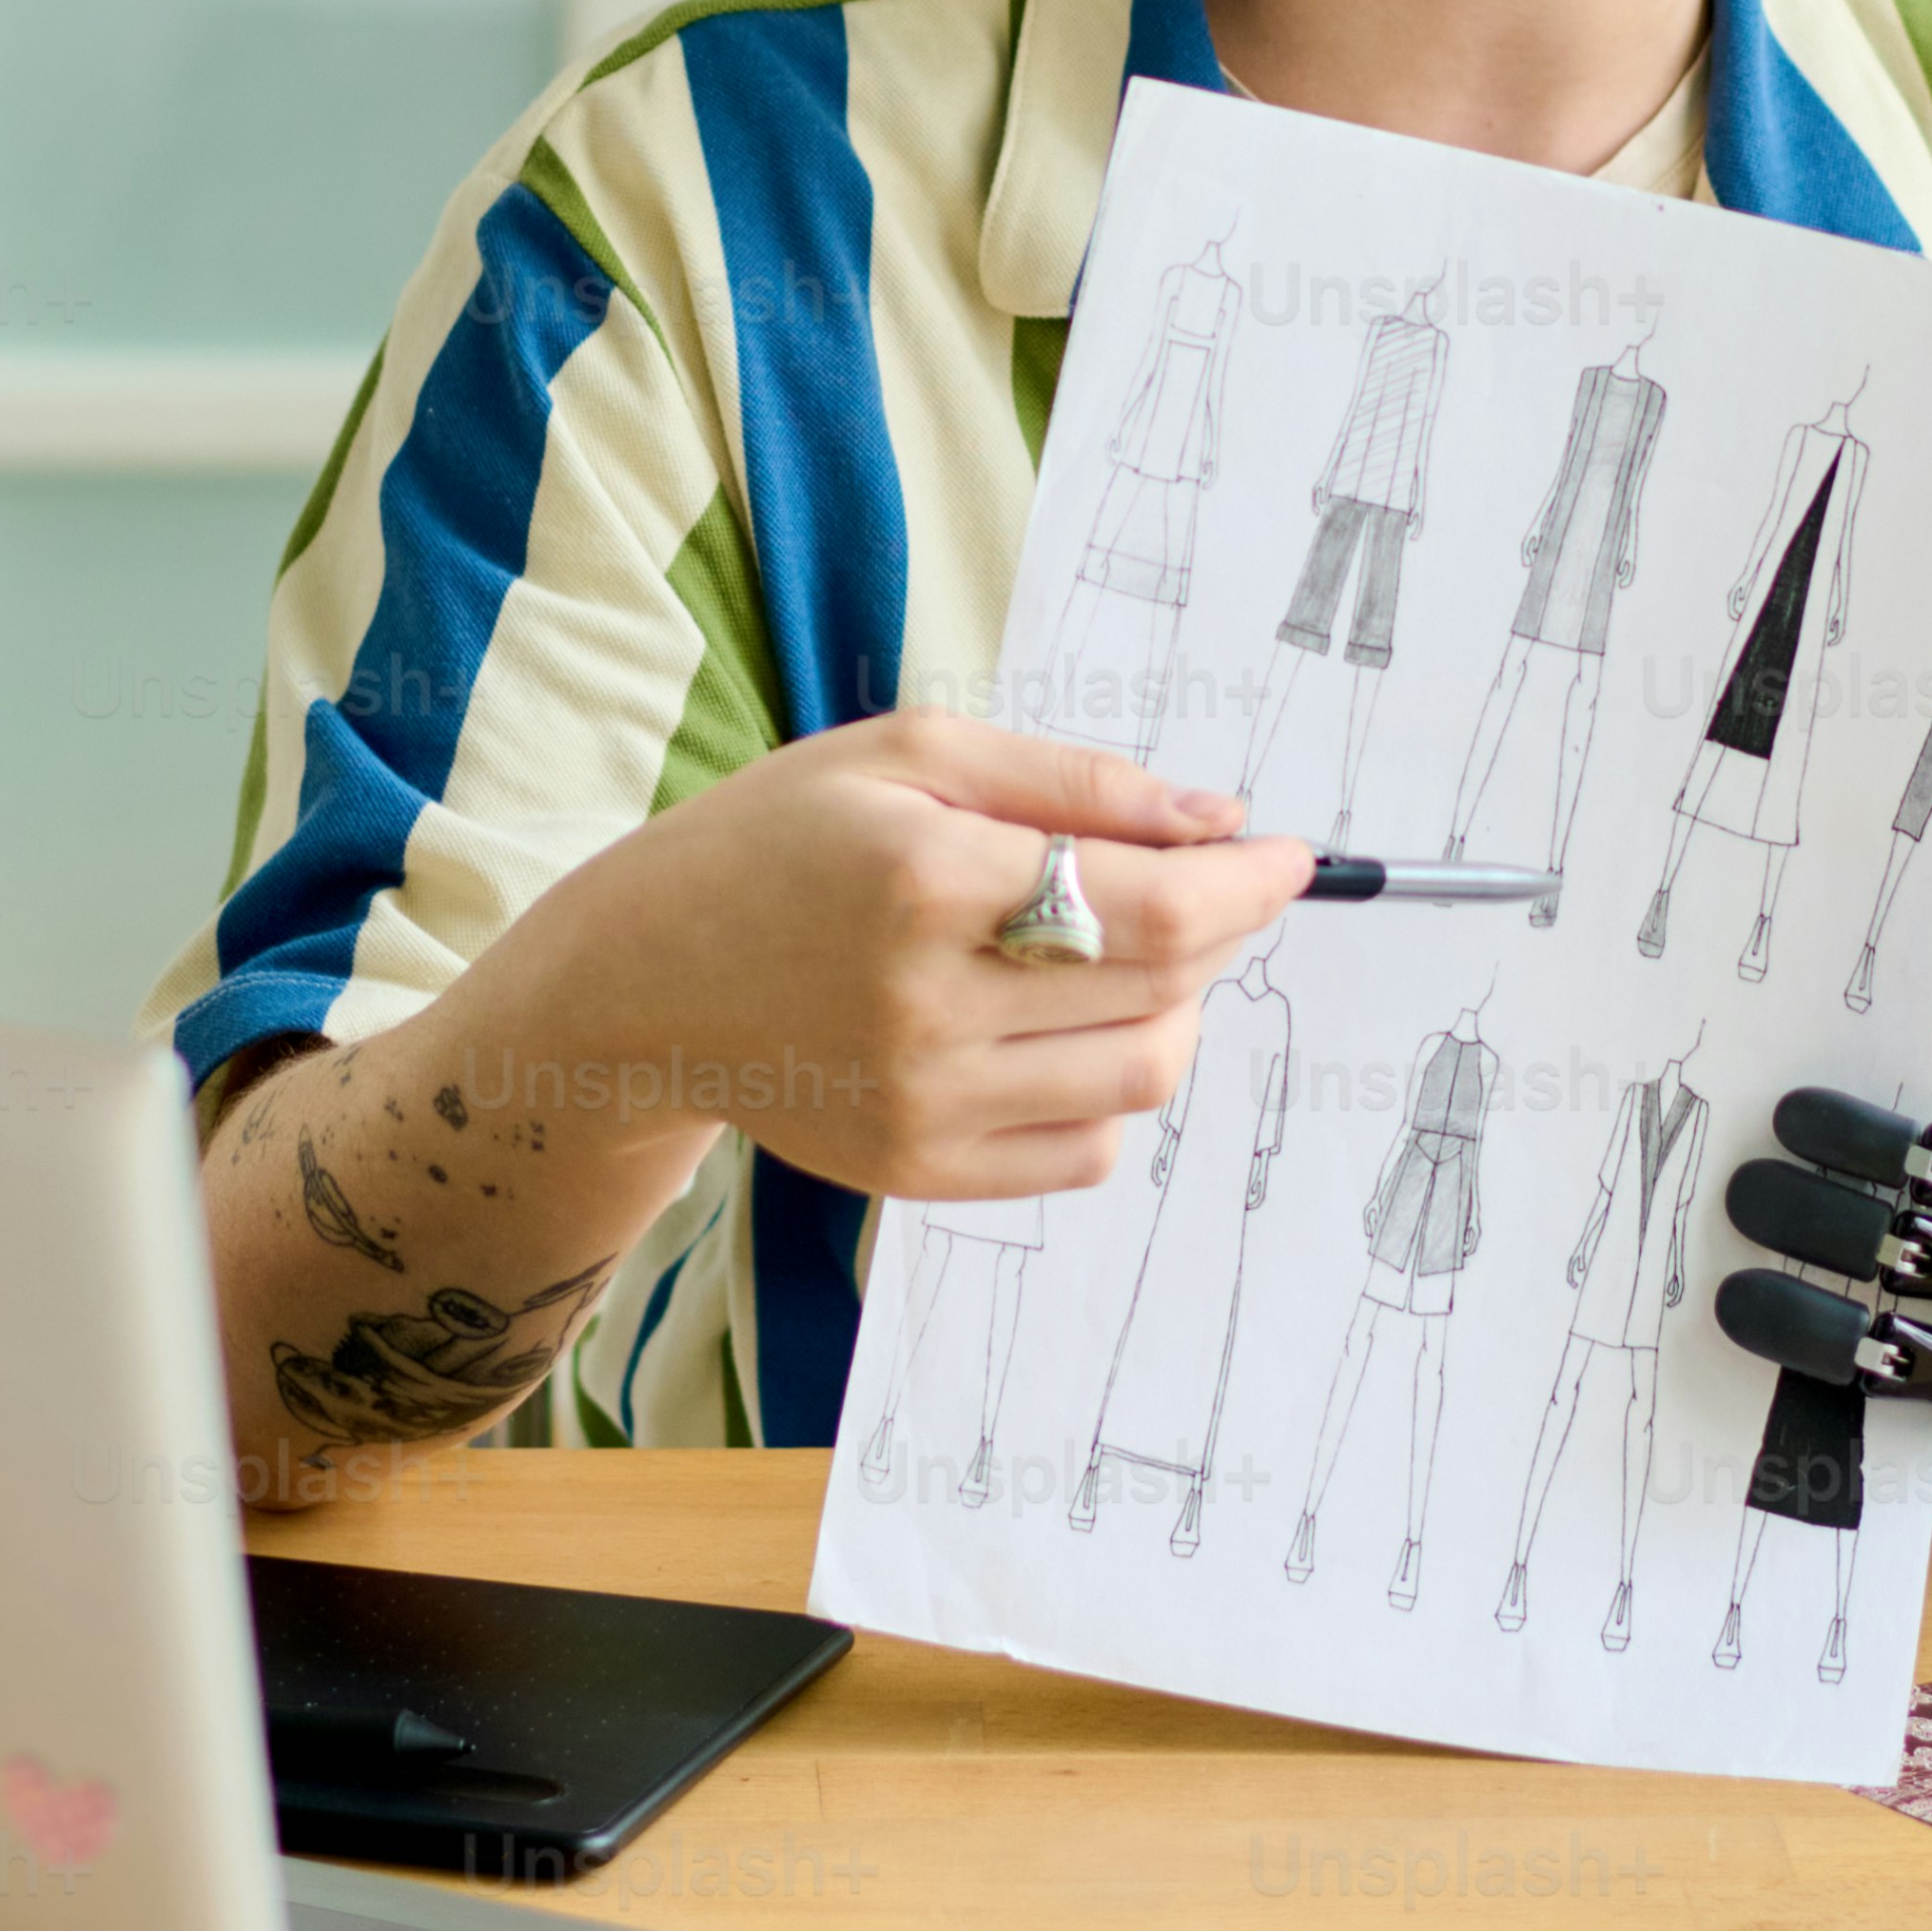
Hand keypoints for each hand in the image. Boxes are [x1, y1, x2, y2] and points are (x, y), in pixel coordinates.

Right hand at [487, 712, 1306, 1205]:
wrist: (642, 984)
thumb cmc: (777, 843)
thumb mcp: (910, 758)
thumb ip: (1074, 781)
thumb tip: (1218, 821)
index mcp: (927, 884)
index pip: (1159, 906)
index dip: (1251, 882)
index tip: (1289, 857)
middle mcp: (928, 1009)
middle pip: (1165, 986)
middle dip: (1214, 926)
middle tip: (1190, 882)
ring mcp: (924, 1107)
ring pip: (1144, 1074)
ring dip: (1173, 1007)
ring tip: (1119, 954)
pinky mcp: (919, 1173)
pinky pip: (1087, 1150)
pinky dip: (1110, 1086)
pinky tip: (1061, 1028)